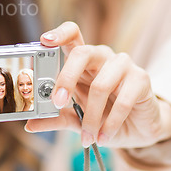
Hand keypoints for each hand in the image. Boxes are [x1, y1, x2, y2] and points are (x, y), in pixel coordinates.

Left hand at [25, 22, 168, 148]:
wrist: (137, 127)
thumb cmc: (102, 114)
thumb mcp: (74, 117)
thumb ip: (54, 117)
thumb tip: (29, 125)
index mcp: (82, 59)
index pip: (72, 34)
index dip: (59, 34)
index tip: (44, 40)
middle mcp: (101, 56)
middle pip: (82, 53)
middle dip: (66, 78)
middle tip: (57, 102)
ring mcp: (122, 64)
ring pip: (101, 84)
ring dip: (91, 116)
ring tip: (86, 136)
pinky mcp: (141, 78)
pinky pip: (123, 101)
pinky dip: (110, 123)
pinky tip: (103, 136)